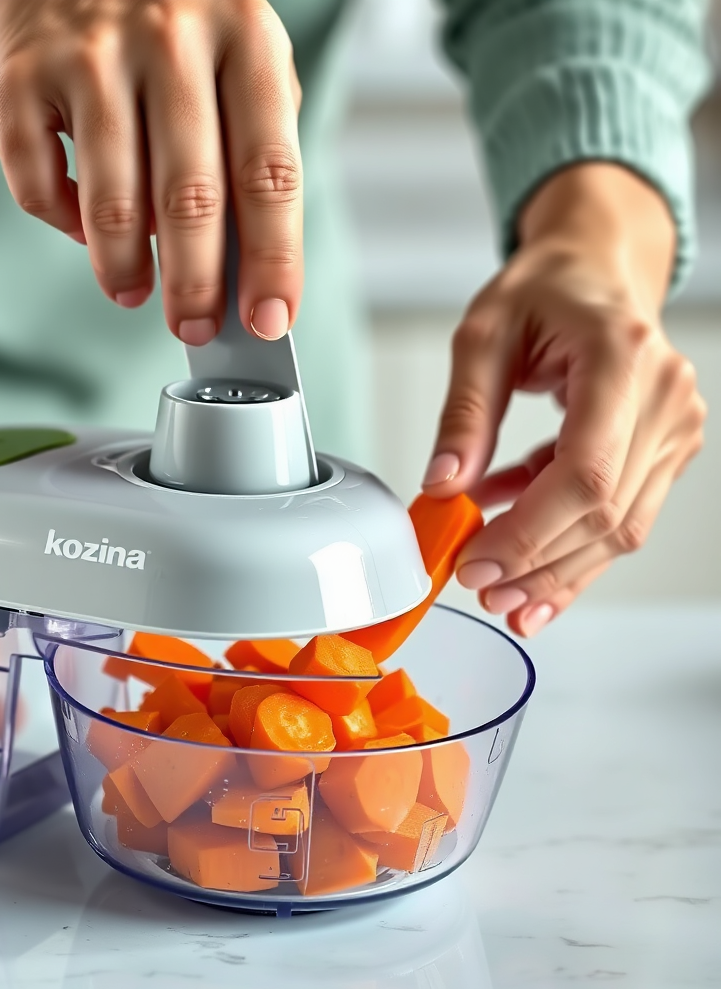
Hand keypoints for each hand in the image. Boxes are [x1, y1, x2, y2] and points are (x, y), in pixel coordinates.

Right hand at [0, 0, 302, 344]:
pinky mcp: (21, 77)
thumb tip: (248, 273)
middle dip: (196, 284)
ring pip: (113, 200)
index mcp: (244, 36)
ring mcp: (90, 53)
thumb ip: (251, 153)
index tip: (268, 321)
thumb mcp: (237, 66)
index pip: (269, 172)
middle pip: (191, 196)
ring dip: (124, 269)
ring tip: (134, 293)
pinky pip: (39, 185)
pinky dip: (64, 224)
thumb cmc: (173, 38)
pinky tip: (85, 229)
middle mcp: (170, 36)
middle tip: (195, 328)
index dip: (272, 259)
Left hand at [422, 163, 706, 636]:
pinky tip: (523, 557)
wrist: (595, 270)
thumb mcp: (482, 336)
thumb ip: (463, 414)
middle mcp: (664, 396)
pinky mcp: (665, 448)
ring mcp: (674, 426)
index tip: (479, 562)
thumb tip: (443, 484)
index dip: (531, 531)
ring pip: (621, 527)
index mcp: (621, 357)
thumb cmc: (544, 290)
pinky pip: (622, 513)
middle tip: (480, 587)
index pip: (586, 471)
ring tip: (499, 589)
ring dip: (556, 566)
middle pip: (607, 512)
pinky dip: (569, 542)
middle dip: (538, 562)